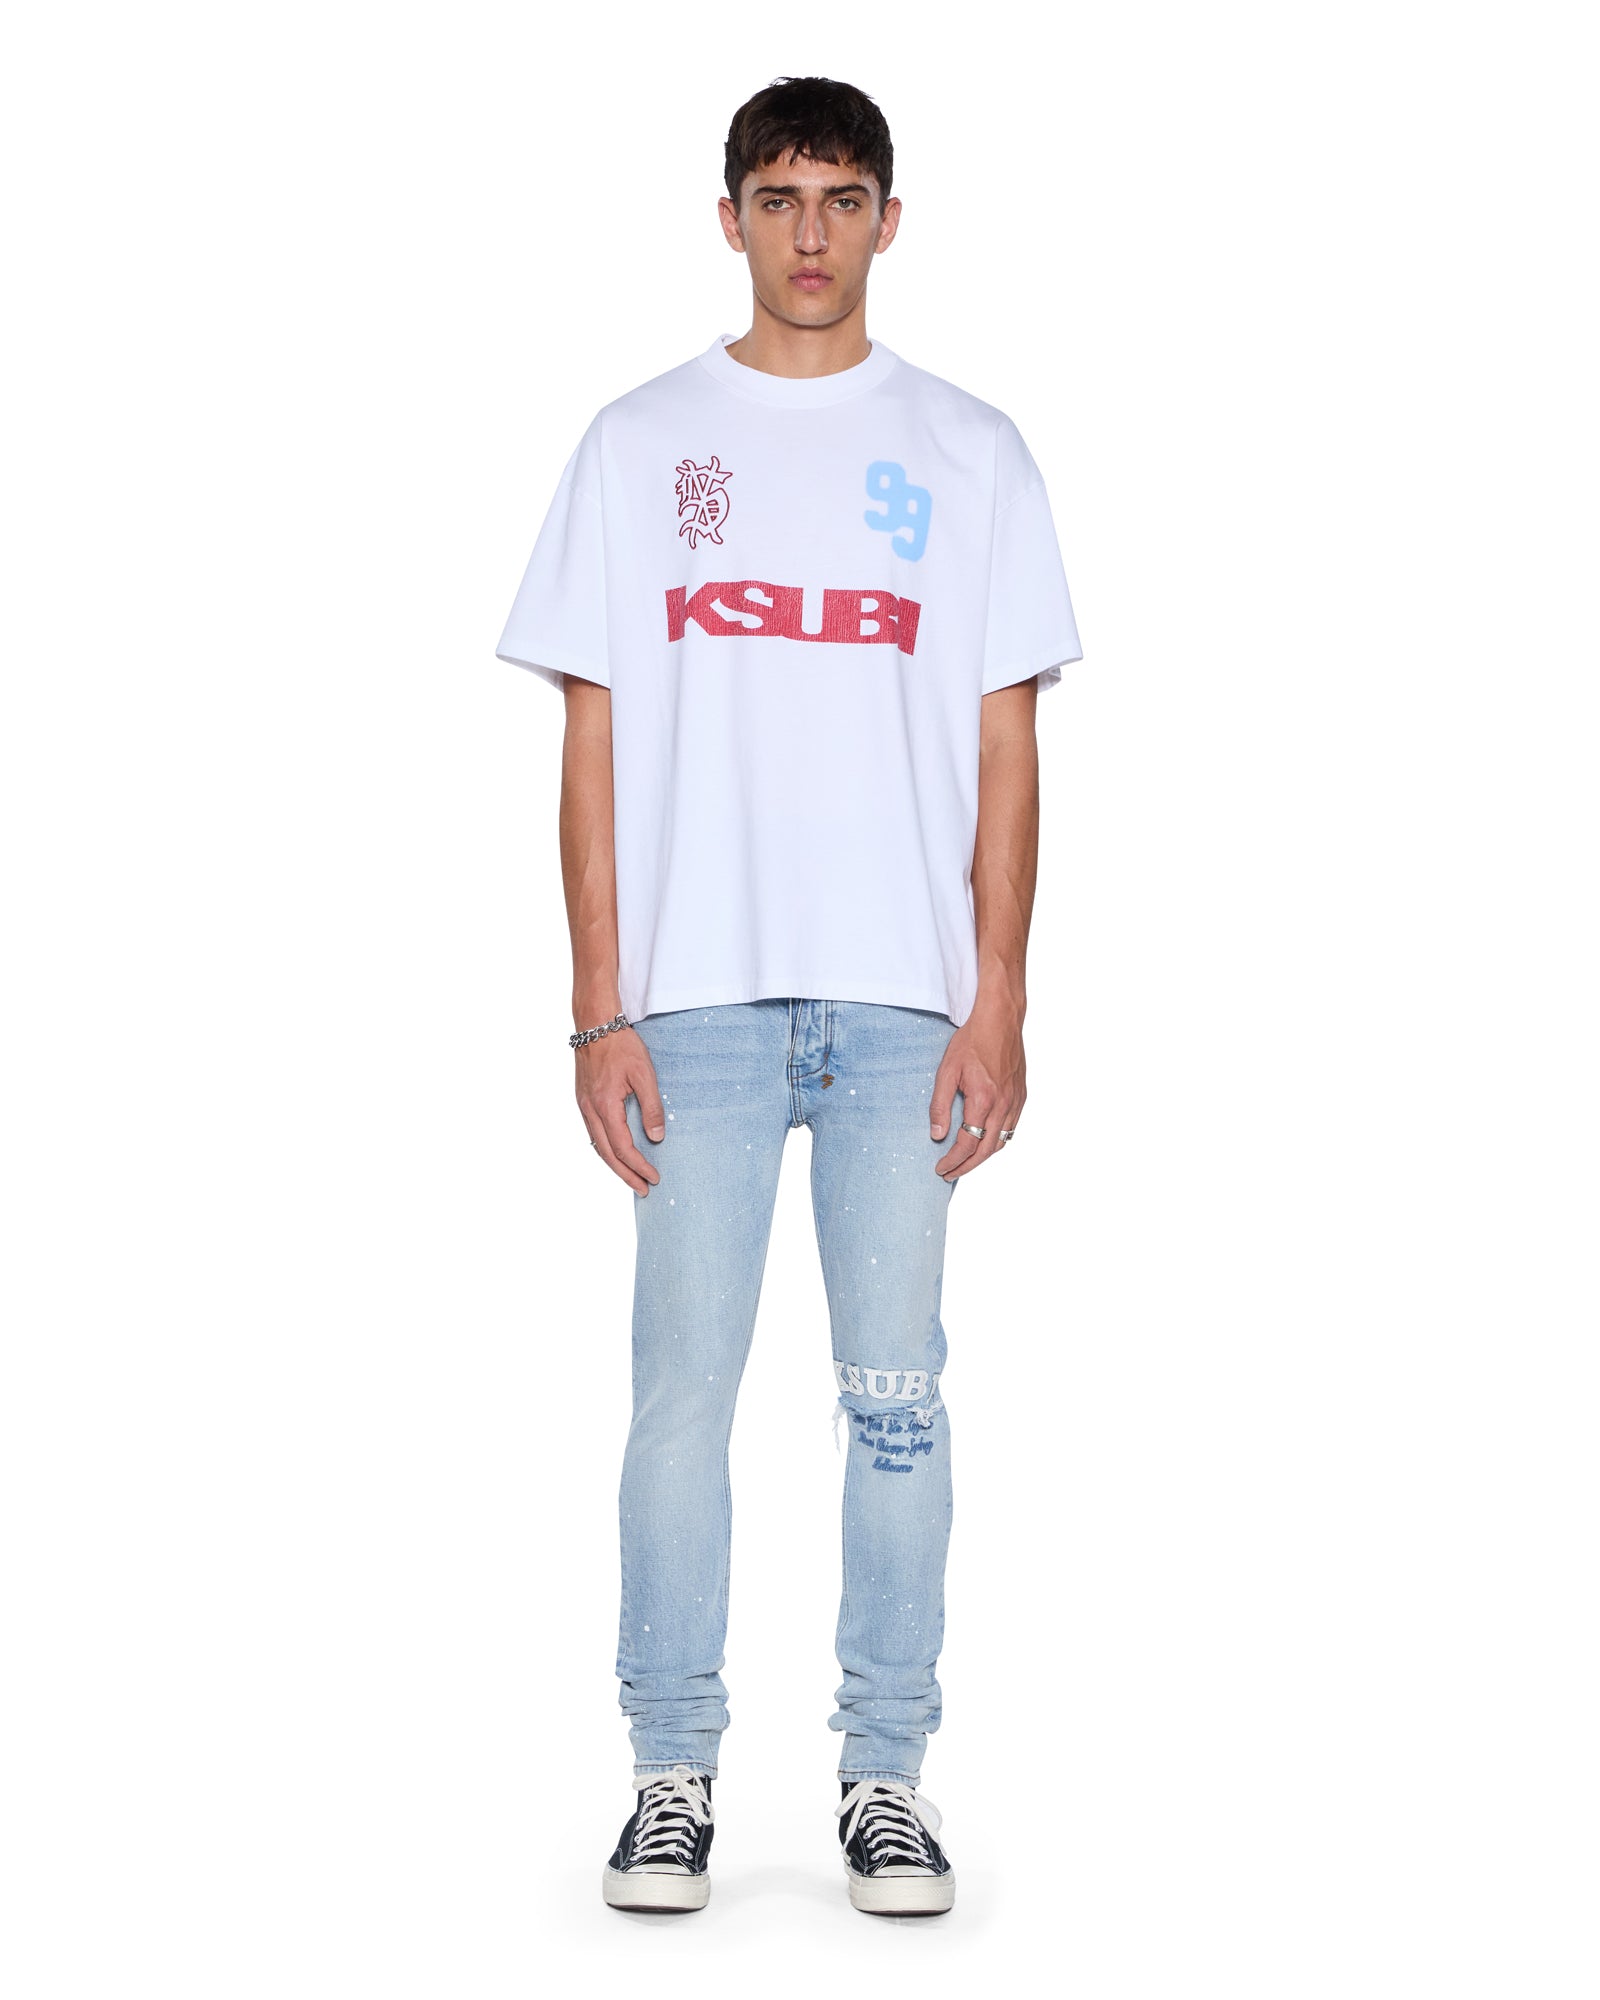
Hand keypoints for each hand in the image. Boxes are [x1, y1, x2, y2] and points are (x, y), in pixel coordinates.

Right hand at [576, 1028, 664, 1195]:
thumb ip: (651, 1108)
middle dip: (625, 1174)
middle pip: (606, 1153)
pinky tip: (615, 1152)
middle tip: (642, 1189)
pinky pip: (593, 1132)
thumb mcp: (644, 1074)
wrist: (594, 1024)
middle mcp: (589, 1109)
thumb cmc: (621, 1046)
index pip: (622, 1147)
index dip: (638, 1165)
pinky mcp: (583, 1100)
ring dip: (614, 1164)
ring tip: (631, 1177)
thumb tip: (656, 1137)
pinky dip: (605, 1148)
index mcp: (605, 1105)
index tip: (653, 1177)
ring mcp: (583, 1105)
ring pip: (597, 1145)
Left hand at [929, 1004, 1024, 1179]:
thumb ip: (940, 1105)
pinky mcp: (1021, 1096)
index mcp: (983, 1100)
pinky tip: (985, 1141)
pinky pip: (1011, 1128)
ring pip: (1001, 1142)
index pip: (967, 1143)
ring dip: (983, 1157)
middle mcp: (1003, 1105)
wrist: (1000, 1020)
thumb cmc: (972, 1041)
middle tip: (950, 1174)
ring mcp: (1015, 1101)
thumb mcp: (947, 1071)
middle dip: (967, 1166)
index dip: (953, 1160)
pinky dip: (997, 1141)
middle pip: (986, 1150)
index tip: (941, 1168)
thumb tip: (937, 1134)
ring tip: (965, 1162)